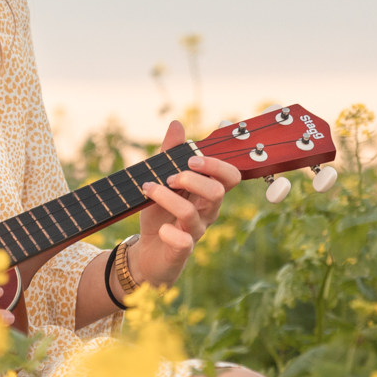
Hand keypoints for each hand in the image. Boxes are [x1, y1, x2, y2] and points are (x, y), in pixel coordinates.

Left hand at [131, 119, 241, 287]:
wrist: (146, 252)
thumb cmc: (159, 215)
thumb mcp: (161, 180)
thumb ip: (170, 153)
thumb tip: (177, 124)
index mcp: (206, 193)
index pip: (230, 177)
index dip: (216, 165)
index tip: (191, 158)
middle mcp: (206, 212)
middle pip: (218, 192)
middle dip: (193, 178)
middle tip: (170, 176)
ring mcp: (194, 232)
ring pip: (192, 212)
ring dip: (167, 197)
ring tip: (149, 189)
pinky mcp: (180, 251)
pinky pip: (183, 242)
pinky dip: (170, 233)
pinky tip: (161, 228)